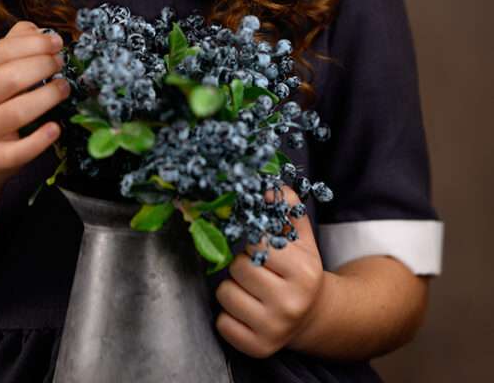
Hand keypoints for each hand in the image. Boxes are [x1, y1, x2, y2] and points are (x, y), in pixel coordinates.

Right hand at [0, 21, 70, 187]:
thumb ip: (11, 46)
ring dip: (47, 97)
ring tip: (64, 88)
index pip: (1, 52)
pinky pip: (20, 150)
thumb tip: (38, 30)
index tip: (57, 42)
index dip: (34, 44)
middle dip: (43, 66)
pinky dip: (40, 140)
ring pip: (17, 112)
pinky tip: (55, 128)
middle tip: (61, 63)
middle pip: (10, 78)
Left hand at [214, 183, 324, 358]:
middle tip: (255, 269)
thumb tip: (265, 187)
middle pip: (238, 267)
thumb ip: (287, 206)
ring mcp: (274, 328)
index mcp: (302, 272)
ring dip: (231, 287)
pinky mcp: (259, 348)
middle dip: (241, 263)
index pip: (257, 244)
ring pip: (225, 293)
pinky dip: (228, 315)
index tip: (260, 247)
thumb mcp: (302, 237)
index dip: (253, 241)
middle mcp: (290, 303)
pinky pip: (222, 324)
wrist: (313, 315)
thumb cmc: (300, 269)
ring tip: (250, 289)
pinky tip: (246, 310)